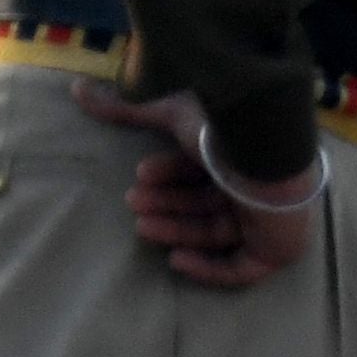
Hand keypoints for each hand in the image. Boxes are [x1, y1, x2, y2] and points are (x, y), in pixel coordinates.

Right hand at [73, 83, 317, 286]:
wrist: (267, 153)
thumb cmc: (225, 130)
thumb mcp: (169, 112)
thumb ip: (127, 107)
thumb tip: (78, 88)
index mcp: (243, 153)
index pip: (203, 170)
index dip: (169, 174)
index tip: (141, 174)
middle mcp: (259, 183)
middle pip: (205, 202)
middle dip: (167, 203)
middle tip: (135, 201)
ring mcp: (272, 217)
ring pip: (216, 231)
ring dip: (176, 229)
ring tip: (143, 224)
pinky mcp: (279, 247)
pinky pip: (240, 268)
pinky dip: (208, 268)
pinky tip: (175, 259)